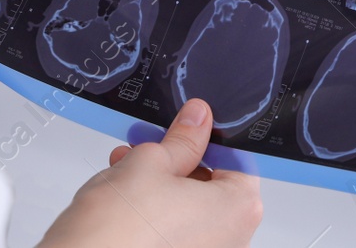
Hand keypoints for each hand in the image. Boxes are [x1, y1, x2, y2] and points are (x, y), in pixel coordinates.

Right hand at [37, 99, 262, 247]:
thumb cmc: (117, 232)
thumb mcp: (151, 162)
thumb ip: (182, 139)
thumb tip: (197, 120)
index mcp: (239, 208)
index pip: (237, 159)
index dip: (208, 137)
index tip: (187, 125)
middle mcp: (232, 239)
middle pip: (212, 184)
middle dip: (177, 161)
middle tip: (150, 144)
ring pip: (190, 208)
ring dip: (161, 184)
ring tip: (126, 166)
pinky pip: (176, 231)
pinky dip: (156, 212)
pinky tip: (125, 196)